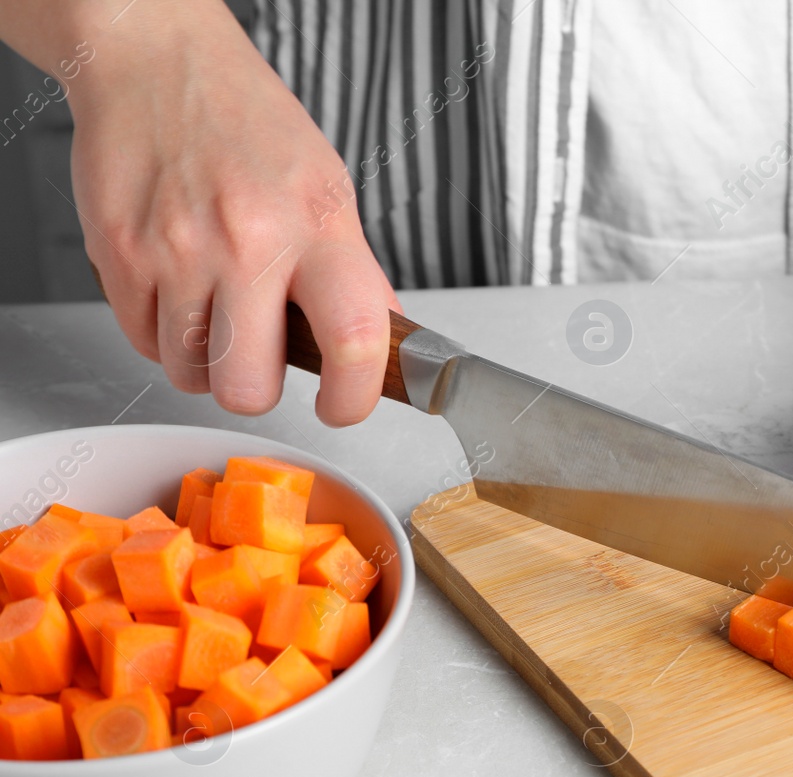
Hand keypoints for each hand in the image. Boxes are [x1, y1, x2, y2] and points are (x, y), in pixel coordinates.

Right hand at [67, 3, 397, 424]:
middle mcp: (248, 241)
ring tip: (218, 313)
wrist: (159, 63)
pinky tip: (179, 292)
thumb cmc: (248, 124)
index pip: (356, 338)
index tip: (345, 406)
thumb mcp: (329, 190)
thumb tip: (383, 344)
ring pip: (190, 375)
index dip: (355, 397)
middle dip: (259, 390)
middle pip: (250, 388)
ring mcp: (177, 250)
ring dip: (206, 364)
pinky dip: (162, 335)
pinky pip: (142, 342)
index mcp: (317, 225)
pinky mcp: (118, 254)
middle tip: (265, 360)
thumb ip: (355, 272)